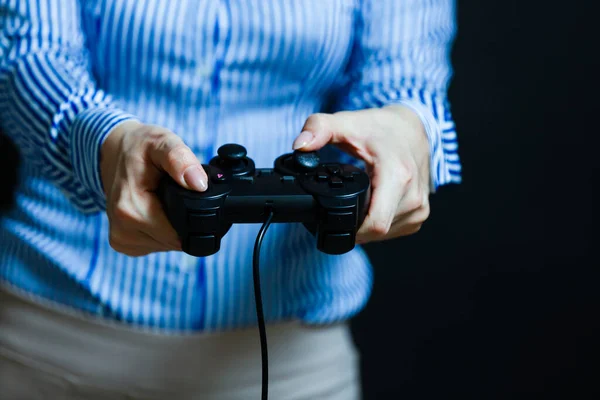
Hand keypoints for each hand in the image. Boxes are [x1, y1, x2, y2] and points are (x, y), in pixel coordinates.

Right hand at [100, 121, 207, 255]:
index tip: (190, 197)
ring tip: (165, 200)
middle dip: (184, 222)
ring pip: (167, 245)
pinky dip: (162, 230)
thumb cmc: (140, 146)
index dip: (194, 219)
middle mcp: (122, 229)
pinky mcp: (122, 243)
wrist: (115, 152)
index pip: (179, 235)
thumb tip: (199, 184)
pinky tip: (157, 210)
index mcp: (130, 209)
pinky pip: (156, 244)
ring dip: (173, 226)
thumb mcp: (163, 142)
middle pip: (175, 241)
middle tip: (177, 194)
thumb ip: (181, 161)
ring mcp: (121, 239)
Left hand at [292, 105, 430, 243]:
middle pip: (376, 232)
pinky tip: (374, 205)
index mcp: (397, 176)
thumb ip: (318, 129)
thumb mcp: (346, 122)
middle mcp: (413, 196)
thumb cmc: (380, 128)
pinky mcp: (421, 215)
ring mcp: (420, 208)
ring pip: (385, 235)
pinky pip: (394, 230)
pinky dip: (379, 223)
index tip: (334, 219)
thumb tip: (299, 146)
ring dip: (367, 225)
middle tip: (344, 204)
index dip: (350, 230)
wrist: (411, 128)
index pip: (375, 224)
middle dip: (354, 225)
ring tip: (362, 200)